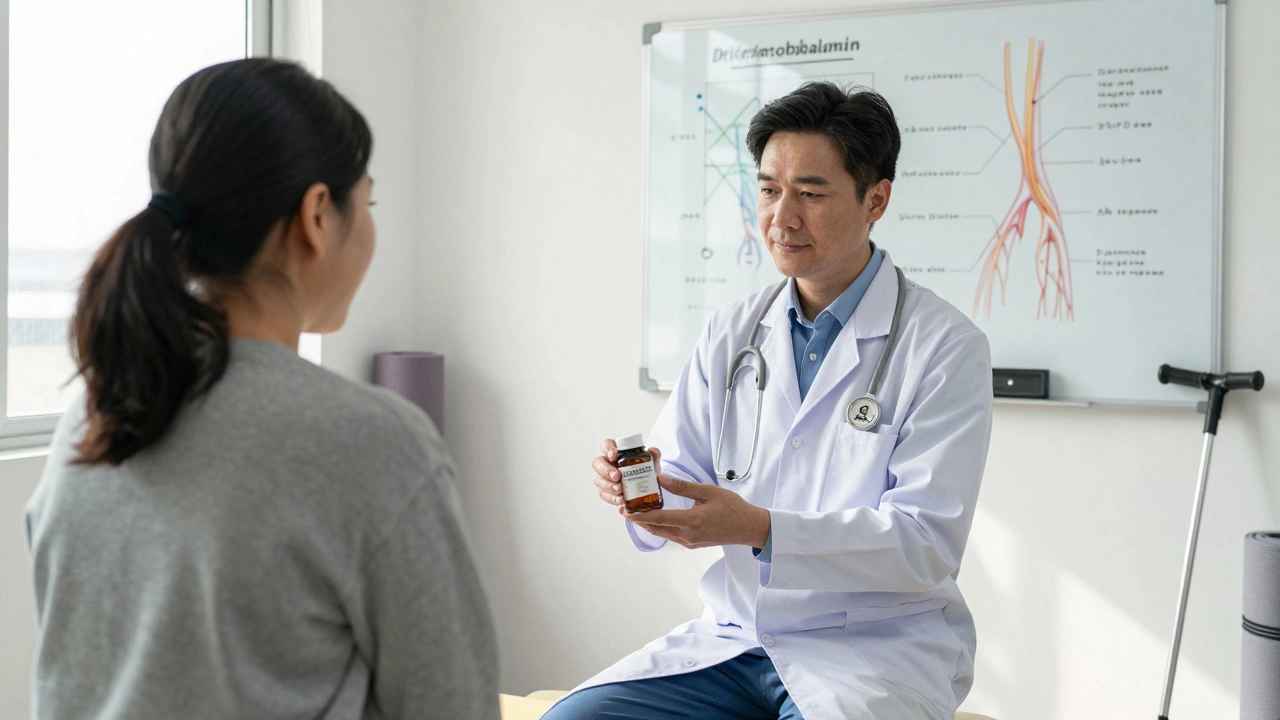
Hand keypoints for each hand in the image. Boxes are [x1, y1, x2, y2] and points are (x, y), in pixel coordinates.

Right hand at [591, 440, 665, 507]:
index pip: (606, 444)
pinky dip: (612, 499)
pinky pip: (603, 494)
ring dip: (609, 486)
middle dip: (606, 470)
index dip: (607, 449)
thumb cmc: (644, 470)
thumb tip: (652, 450)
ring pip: (598, 480)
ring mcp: (603, 477)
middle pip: (598, 463)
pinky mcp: (604, 491)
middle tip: (618, 477)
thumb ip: (653, 455)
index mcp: (615, 451)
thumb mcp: (651, 463)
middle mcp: (606, 463)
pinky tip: (620, 501)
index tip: (614, 456)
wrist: (646, 487)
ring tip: (620, 491)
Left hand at [622, 475, 770, 549]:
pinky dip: (660, 527)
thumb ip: (683, 486)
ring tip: (636, 513)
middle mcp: (687, 535)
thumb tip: (662, 479)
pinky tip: (656, 518)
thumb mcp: (709, 491)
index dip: (638, 515)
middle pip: (655, 528)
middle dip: (638, 520)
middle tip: (624, 509)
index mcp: (691, 520)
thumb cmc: (733, 508)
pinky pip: (670, 536)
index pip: (658, 518)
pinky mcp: (692, 544)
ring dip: (648, 524)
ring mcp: (689, 541)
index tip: (624, 510)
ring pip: (662, 533)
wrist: (748, 528)